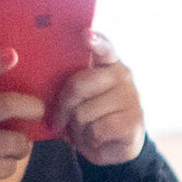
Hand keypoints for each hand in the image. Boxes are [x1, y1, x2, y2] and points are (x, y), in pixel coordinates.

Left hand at [56, 32, 144, 165]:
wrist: (117, 148)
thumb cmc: (93, 118)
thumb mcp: (83, 99)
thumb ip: (74, 86)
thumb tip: (48, 90)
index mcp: (109, 65)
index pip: (104, 48)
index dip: (95, 41)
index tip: (85, 34)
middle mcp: (123, 76)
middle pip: (78, 85)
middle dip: (62, 107)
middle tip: (58, 121)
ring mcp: (131, 97)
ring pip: (83, 113)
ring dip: (77, 129)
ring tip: (83, 132)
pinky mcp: (133, 120)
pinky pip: (96, 130)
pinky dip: (90, 140)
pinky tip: (96, 140)